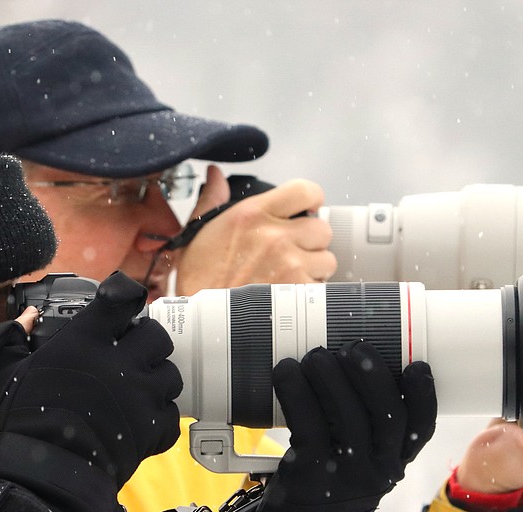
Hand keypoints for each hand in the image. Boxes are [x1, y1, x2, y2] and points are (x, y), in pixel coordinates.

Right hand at [0, 272, 182, 511]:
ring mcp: (141, 395)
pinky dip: (160, 418)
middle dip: (148, 341)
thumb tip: (25, 318)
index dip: (125, 299)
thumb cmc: (23, 421)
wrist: (45, 473)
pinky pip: (171, 415)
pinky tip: (142, 420)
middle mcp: (120, 362)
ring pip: (171, 374)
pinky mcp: (152, 427)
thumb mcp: (5, 372)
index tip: (123, 306)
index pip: (121, 300)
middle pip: (157, 335)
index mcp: (86, 341)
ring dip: (157, 379)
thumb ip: (13, 338)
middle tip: (133, 353)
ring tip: (140, 389)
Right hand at [172, 166, 336, 293]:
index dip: (311, 199)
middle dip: (311, 242)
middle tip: (293, 254)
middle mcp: (275, 235)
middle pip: (322, 229)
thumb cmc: (197, 281)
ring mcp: (290, 264)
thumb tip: (215, 175)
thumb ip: (211, 201)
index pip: (305, 190)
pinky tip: (288, 296)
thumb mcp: (195, 235)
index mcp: (252, 214)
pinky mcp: (298, 292)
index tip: (307, 210)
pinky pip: (322, 287)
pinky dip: (310, 293)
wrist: (201, 324)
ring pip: (327, 260)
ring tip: (289, 279)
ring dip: (314, 269)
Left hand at [228, 343, 436, 511]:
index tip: (416, 365)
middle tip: (354, 348)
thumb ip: (367, 429)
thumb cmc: (329, 487)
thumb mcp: (360, 465)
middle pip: (387, 415)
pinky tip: (286, 372)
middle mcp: (378, 471)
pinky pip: (307, 422)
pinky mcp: (311, 473)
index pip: (421, 430)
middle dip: (372, 374)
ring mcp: (346, 475)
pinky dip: (295, 390)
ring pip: (347, 415)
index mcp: (394, 464)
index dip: (423, 396)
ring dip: (330, 376)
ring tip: (316, 356)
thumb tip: (356, 366)